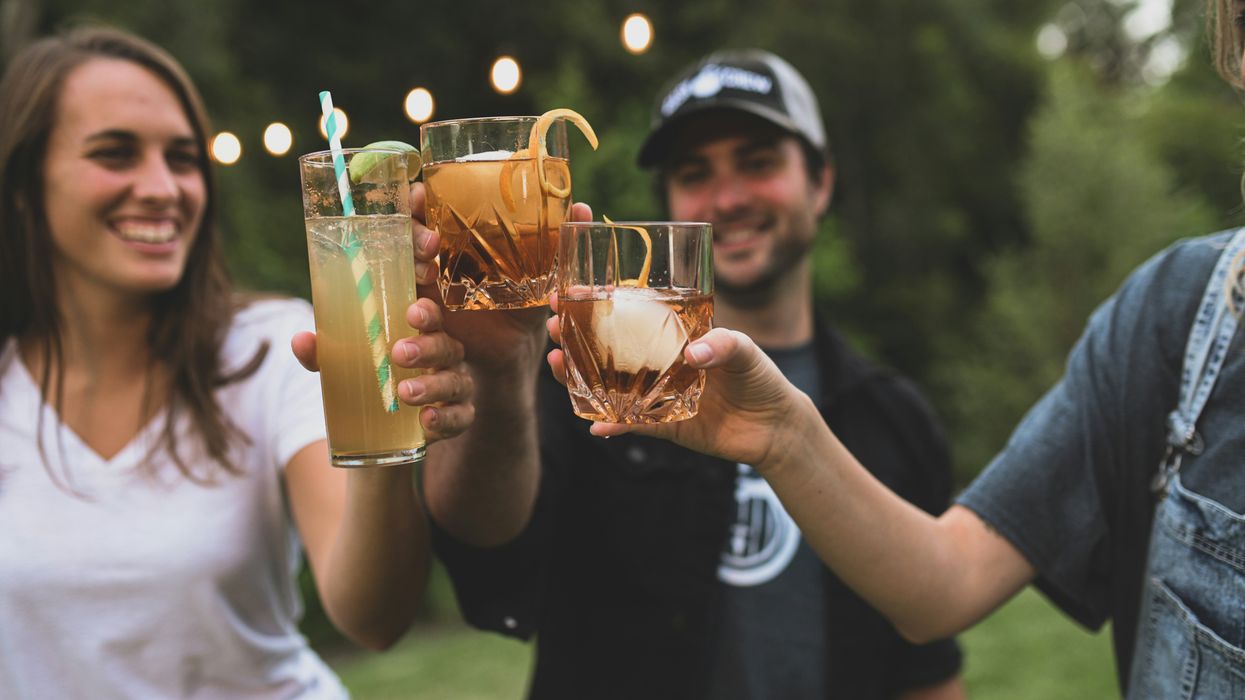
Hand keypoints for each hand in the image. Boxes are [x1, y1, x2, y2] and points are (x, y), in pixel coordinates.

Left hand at [291, 296, 471, 443]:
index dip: (428, 311)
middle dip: (427, 347)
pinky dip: (445, 418)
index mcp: (422, 334)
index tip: (411, 311)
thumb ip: (326, 354)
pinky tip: (427, 419)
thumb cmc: (369, 382)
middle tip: (399, 353)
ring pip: (455, 381)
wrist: (381, 433)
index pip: (431, 315)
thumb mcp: (345, 366)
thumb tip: (300, 340)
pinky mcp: (458, 416)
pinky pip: (460, 417)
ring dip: (432, 385)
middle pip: (447, 345)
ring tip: (404, 391)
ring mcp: (455, 386)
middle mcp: (444, 356)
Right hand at [404, 184, 592, 375]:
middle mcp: (432, 256)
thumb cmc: (524, 302)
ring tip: (427, 278)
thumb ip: (556, 241)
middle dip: (413, 233)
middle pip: (405, 231)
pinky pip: (404, 312)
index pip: (425, 203)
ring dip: (409, 269)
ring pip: (399, 268)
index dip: (417, 197)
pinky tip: (419, 317)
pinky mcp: (422, 319)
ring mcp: (422, 287)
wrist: (513, 352)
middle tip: (431, 246)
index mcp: (456, 235)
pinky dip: (410, 311)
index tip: (423, 199)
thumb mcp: (541, 273)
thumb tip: (584, 208)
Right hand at [545, 299, 809, 469]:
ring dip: (578, 377)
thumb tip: (694, 353)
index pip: (628, 314)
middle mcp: (656, 362)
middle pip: (605, 347)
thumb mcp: (746, 350)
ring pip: (607, 384)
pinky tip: (593, 425)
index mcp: (671, 334)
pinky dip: (611, 425)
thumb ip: (724, 345)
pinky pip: (629, 424)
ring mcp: (655, 394)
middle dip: (573, 336)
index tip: (567, 290)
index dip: (596, 303)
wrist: (775, 427)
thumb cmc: (761, 376)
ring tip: (555, 364)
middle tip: (551, 325)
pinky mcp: (662, 425)